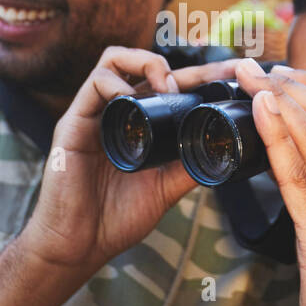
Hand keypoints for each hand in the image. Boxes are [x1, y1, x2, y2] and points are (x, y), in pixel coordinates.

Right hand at [21, 46, 241, 269]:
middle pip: (148, 67)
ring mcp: (94, 115)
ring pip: (115, 60)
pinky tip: (132, 99)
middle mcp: (117, 113)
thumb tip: (221, 151)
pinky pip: (93, 83)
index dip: (202, 76)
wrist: (78, 245)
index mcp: (139, 124)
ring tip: (167, 87)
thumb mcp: (164, 189)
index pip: (170, 87)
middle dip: (186, 65)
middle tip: (215, 76)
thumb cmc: (115, 219)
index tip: (232, 75)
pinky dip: (116, 83)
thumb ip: (187, 167)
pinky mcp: (73, 122)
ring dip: (147, 63)